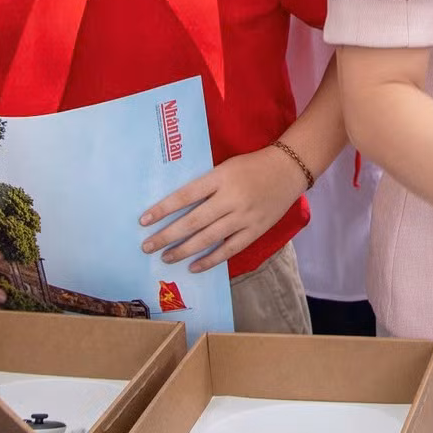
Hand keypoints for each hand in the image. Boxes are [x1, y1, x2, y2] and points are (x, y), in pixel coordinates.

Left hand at [141, 148, 303, 273]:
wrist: (289, 169)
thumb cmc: (252, 165)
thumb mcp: (225, 167)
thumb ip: (206, 185)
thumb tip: (177, 206)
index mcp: (220, 178)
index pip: (185, 196)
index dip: (163, 209)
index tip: (144, 221)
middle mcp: (231, 198)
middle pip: (193, 221)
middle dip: (167, 235)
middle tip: (147, 246)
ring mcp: (244, 216)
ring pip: (208, 238)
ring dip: (184, 250)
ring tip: (165, 257)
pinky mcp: (256, 230)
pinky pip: (230, 249)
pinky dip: (211, 260)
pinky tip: (194, 267)